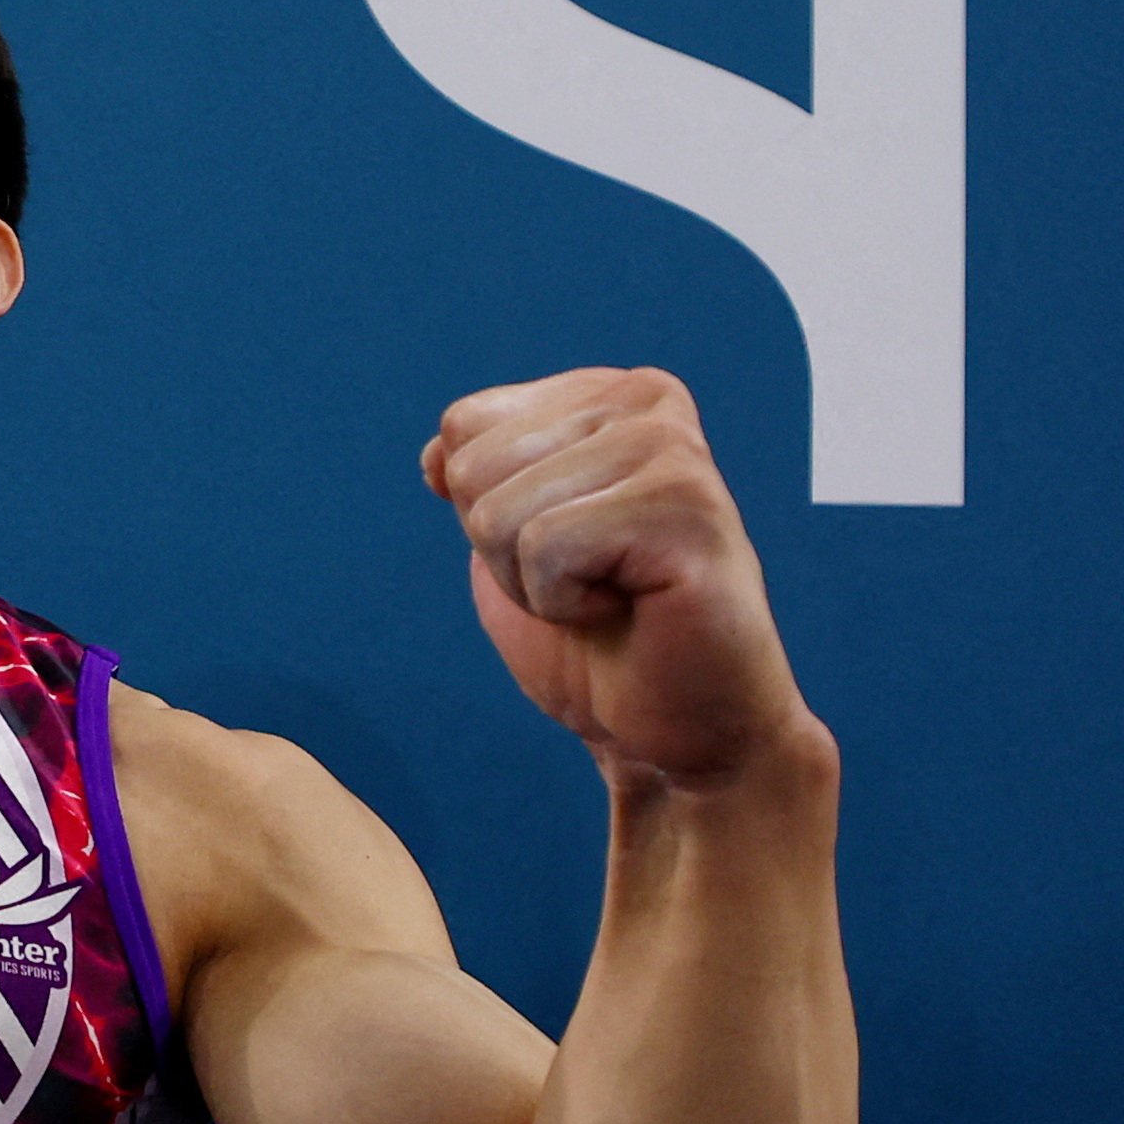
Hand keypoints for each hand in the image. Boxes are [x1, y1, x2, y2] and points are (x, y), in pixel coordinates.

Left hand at [420, 368, 819, 788]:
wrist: (678, 731)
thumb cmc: (599, 641)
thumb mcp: (513, 545)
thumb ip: (479, 481)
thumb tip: (436, 451)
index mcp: (607, 393)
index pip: (463, 426)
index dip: (488, 513)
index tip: (566, 549)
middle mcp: (647, 401)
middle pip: (473, 468)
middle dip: (506, 552)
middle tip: (591, 584)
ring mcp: (674, 449)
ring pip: (500, 513)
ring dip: (534, 583)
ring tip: (612, 596)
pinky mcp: (687, 510)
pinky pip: (545, 549)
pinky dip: (564, 603)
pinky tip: (631, 609)